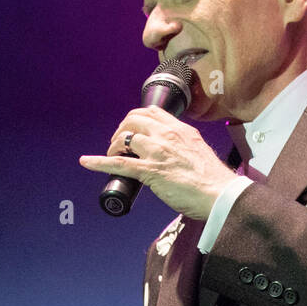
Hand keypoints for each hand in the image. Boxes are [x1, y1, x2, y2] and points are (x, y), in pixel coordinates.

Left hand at [79, 106, 238, 220]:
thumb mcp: (198, 151)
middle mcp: (167, 136)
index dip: (135, 118)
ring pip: (125, 138)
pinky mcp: (150, 171)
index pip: (152, 112)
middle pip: (133, 120)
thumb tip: (172, 153)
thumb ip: (183, 146)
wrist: (219, 194)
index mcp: (180, 130)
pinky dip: (99, 162)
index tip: (132, 128)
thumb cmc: (212, 179)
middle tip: (119, 142)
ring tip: (111, 154)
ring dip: (113, 146)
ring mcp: (157, 152)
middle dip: (121, 129)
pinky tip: (87, 162)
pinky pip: (119, 163)